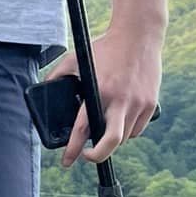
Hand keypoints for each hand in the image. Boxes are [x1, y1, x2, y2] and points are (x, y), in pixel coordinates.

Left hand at [51, 22, 162, 166]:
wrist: (139, 34)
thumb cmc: (104, 46)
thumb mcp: (76, 57)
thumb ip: (58, 74)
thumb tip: (44, 88)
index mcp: (99, 91)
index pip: (83, 128)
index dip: (73, 149)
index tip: (67, 161)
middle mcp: (120, 100)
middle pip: (111, 142)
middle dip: (97, 156)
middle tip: (87, 156)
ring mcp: (138, 103)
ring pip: (125, 137)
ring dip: (112, 139)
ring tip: (103, 131)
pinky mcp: (151, 103)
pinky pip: (138, 129)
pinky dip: (128, 130)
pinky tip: (120, 121)